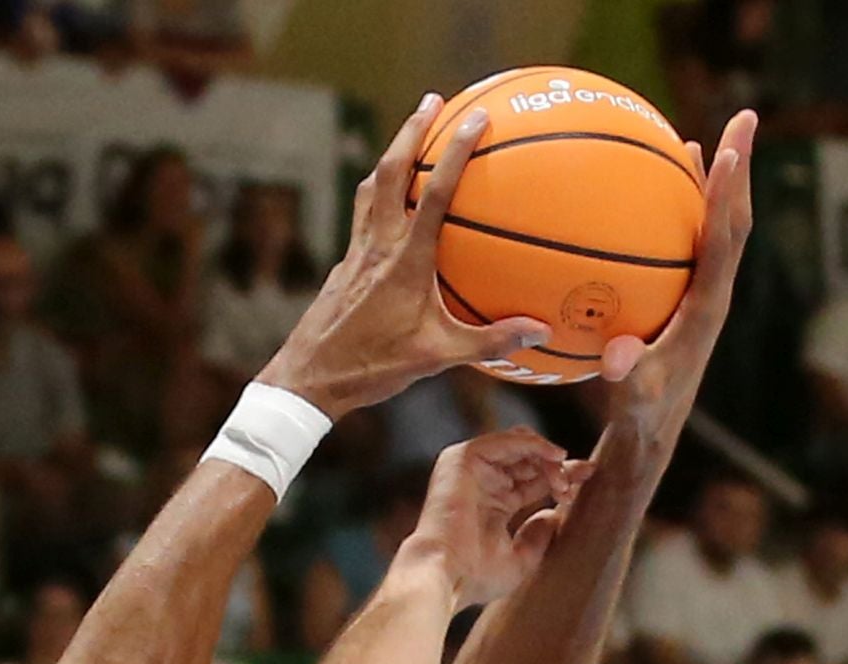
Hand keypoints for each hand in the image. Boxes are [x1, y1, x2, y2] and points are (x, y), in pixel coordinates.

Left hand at [260, 97, 550, 418]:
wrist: (309, 380)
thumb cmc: (372, 369)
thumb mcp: (436, 359)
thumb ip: (488, 341)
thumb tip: (539, 330)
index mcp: (404, 261)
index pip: (434, 194)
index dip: (455, 153)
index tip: (476, 118)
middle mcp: (376, 247)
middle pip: (390, 172)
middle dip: (412, 130)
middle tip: (434, 100)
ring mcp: (355, 253)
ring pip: (369, 190)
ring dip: (390, 156)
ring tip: (408, 135)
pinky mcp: (342, 267)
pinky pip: (362, 219)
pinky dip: (377, 198)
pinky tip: (387, 205)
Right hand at [404, 428, 586, 608]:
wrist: (444, 573)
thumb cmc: (474, 576)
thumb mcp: (520, 561)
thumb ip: (538, 537)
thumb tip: (554, 515)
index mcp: (492, 506)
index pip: (533, 480)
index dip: (561, 475)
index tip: (589, 476)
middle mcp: (482, 485)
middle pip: (529, 460)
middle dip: (559, 465)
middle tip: (584, 475)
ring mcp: (471, 470)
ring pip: (520, 446)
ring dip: (547, 457)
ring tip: (562, 479)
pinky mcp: (463, 459)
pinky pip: (506, 439)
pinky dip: (534, 443)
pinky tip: (554, 456)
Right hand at [601, 110, 756, 443]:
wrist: (653, 430)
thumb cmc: (642, 413)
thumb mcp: (633, 398)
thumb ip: (627, 377)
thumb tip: (615, 358)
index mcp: (707, 307)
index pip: (724, 241)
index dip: (726, 197)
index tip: (729, 151)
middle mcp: (713, 292)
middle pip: (734, 219)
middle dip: (739, 169)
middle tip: (743, 117)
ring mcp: (701, 293)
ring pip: (715, 227)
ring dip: (713, 183)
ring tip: (696, 143)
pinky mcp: (684, 300)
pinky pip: (686, 246)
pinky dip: (676, 216)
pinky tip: (647, 200)